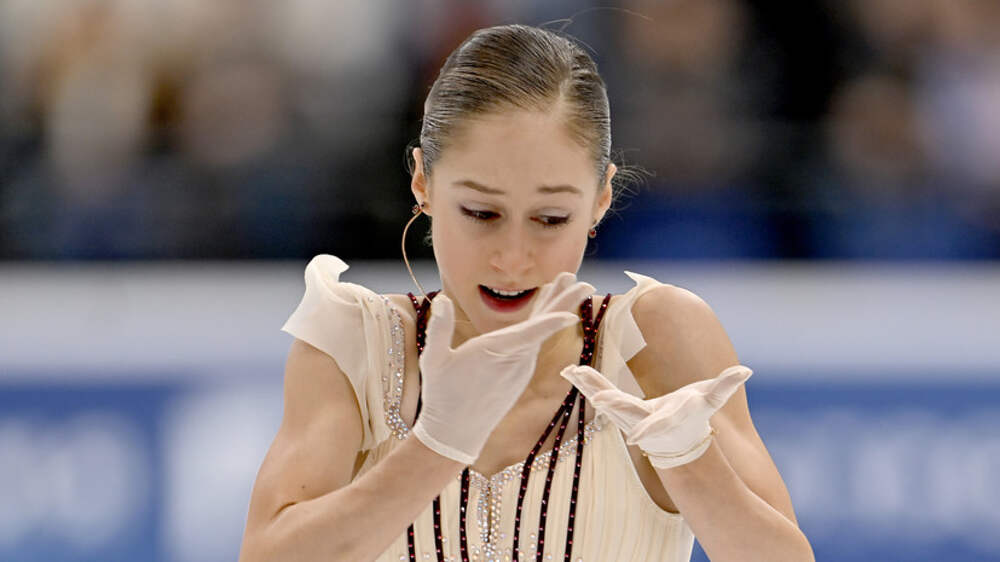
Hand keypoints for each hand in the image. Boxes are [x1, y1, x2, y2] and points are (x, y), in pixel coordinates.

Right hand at [412, 272, 594, 464]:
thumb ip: (439, 328)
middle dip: (565, 302)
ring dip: (554, 305)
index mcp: (495, 353)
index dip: (551, 322)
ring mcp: (520, 367)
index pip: (528, 335)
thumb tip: (442, 300)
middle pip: (544, 326)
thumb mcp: (434, 360)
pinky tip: (547, 309)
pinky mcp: (520, 372)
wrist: (455, 432)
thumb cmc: (442, 395)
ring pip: (541, 331)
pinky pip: (535, 341)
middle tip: (585, 283)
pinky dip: (543, 322)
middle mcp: (515, 360)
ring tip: (566, 282)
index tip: (573, 314)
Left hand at [559, 364, 751, 468]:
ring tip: (570, 370)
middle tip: (588, 390)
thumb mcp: (709, 402)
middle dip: (605, 398)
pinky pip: (597, 389)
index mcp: (661, 417)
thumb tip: (746, 370)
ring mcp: (624, 413)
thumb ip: (726, 386)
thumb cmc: (693, 418)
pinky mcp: (616, 405)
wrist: (675, 437)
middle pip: (619, 407)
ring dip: (587, 384)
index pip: (650, 419)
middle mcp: (639, 418)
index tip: (624, 424)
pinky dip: (584, 380)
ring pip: (603, 397)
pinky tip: (569, 370)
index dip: (640, 421)